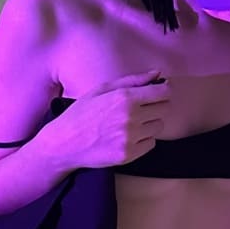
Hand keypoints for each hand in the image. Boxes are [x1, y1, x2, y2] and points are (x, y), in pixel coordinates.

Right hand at [55, 69, 169, 167]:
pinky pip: (151, 143)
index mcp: (125, 98)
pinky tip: (127, 136)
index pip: (163, 93)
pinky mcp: (129, 155)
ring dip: (149, 124)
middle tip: (140, 108)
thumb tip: (157, 73)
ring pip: (158, 126)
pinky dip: (143, 139)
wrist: (64, 144)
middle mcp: (131, 118)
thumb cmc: (81, 113)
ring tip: (129, 124)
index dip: (163, 91)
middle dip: (156, 106)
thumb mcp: (101, 89)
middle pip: (165, 109)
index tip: (158, 92)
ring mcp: (131, 138)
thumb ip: (132, 80)